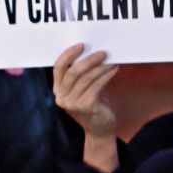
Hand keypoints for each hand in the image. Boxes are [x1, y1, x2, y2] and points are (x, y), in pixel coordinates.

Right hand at [53, 43, 119, 172]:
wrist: (100, 127)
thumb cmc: (93, 102)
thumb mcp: (83, 87)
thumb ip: (82, 73)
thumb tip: (94, 50)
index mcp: (58, 89)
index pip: (58, 68)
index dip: (69, 55)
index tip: (82, 45)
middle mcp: (62, 97)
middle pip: (73, 72)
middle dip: (89, 60)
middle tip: (103, 52)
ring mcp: (72, 103)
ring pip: (86, 79)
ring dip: (101, 67)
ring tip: (111, 60)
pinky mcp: (85, 107)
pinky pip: (96, 86)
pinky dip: (106, 75)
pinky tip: (114, 69)